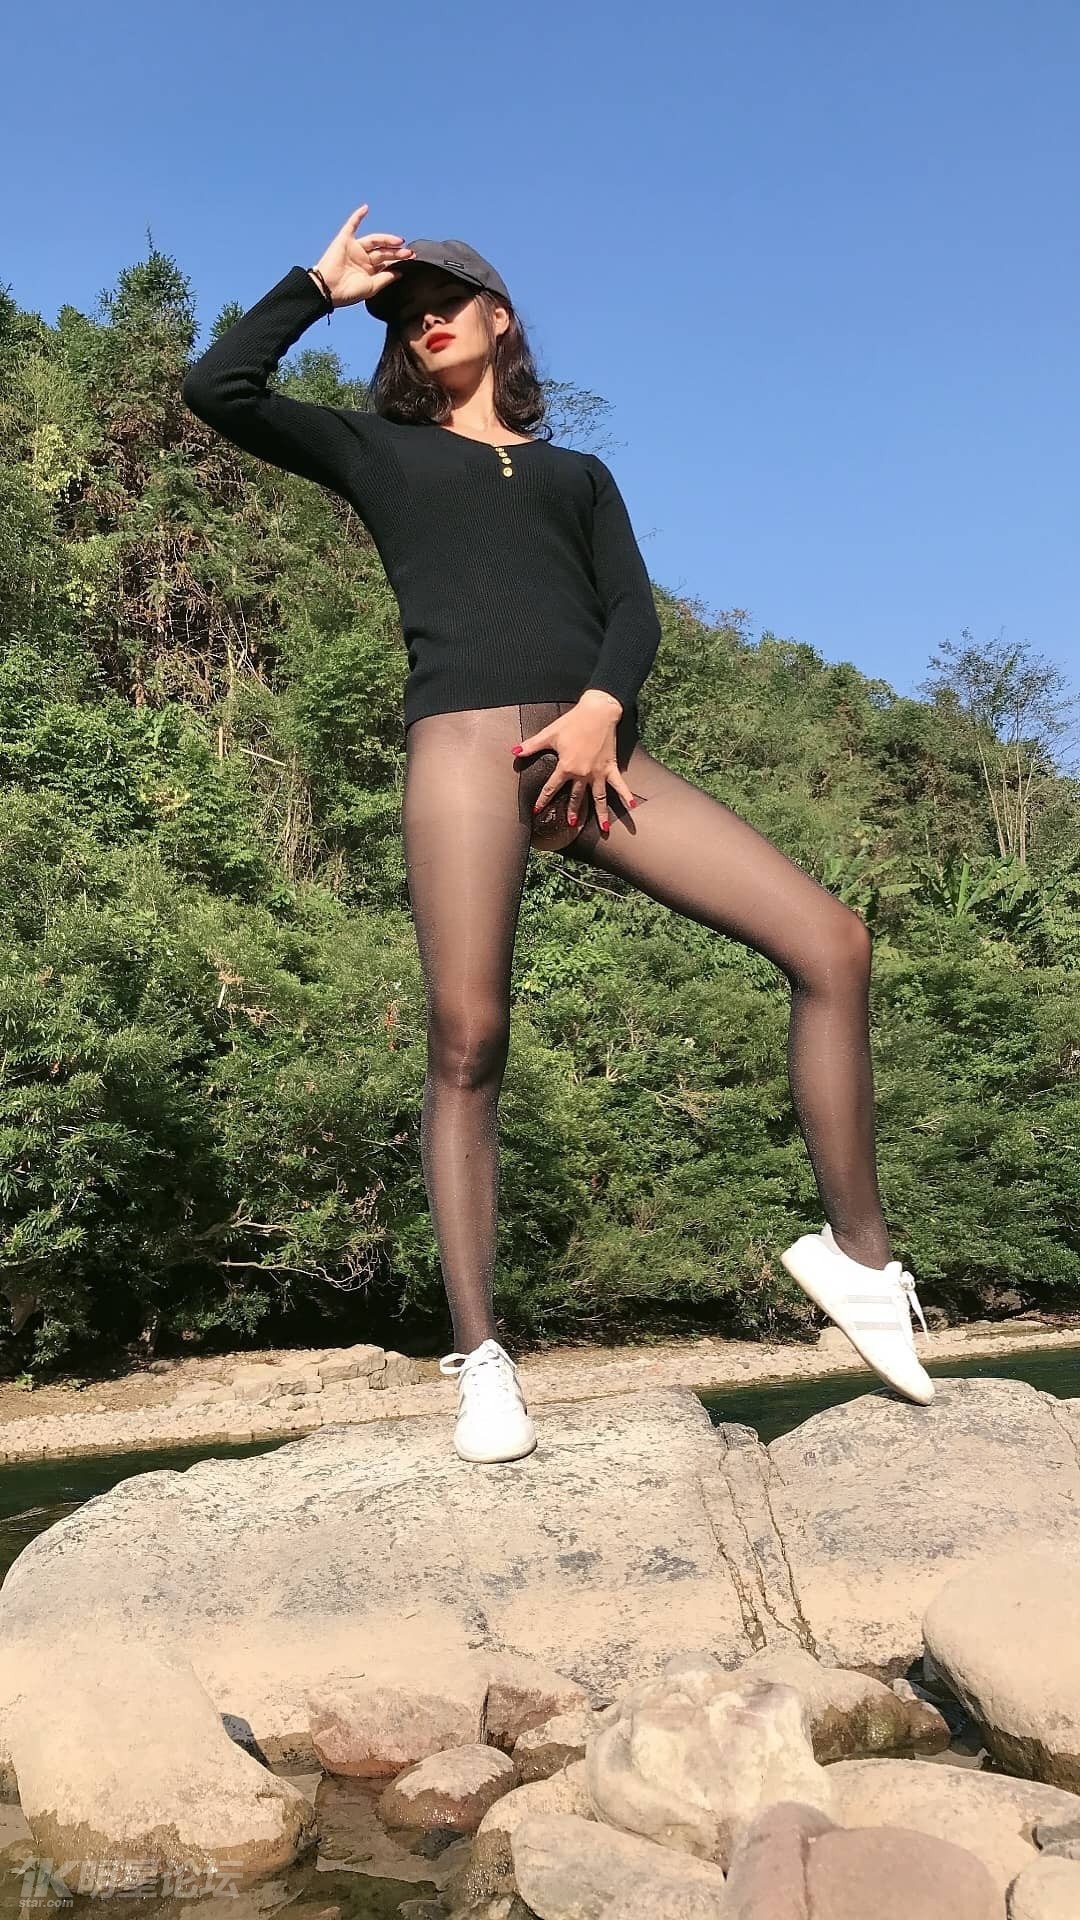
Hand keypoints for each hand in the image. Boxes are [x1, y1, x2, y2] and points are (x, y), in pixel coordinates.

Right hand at [309, 204, 414, 308]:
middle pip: (383, 252)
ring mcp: (354, 248)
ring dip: (386, 239)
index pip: (387, 262)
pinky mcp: (344, 241)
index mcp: (369, 271)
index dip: (398, 260)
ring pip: (374, 240)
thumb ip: (386, 278)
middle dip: (396, 252)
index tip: (411, 259)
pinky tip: (366, 208)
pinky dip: (357, 217)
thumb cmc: (349, 293)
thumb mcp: (372, 287)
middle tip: (409, 252)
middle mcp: (363, 259)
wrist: (329, 290)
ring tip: (399, 241)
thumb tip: (400, 272)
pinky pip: (351, 226)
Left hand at [515, 692, 634, 835]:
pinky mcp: (611, 767)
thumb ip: (532, 745)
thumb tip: (514, 751)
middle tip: (570, 824)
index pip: (551, 788)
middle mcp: (582, 774)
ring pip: (599, 798)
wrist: (598, 711)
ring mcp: (598, 772)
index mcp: (566, 767)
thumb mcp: (550, 734)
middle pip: (576, 797)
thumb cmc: (573, 721)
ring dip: (600, 814)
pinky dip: (626, 794)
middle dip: (572, 811)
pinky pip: (620, 784)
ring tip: (604, 829)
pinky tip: (631, 806)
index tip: (537, 811)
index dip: (543, 800)